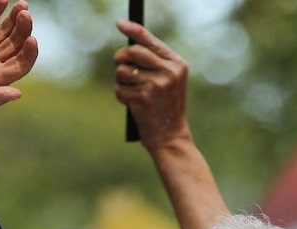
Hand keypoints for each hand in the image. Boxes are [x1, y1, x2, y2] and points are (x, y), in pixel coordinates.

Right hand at [0, 0, 37, 137]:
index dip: (29, 53)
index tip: (32, 40)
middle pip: (15, 45)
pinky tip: (3, 0)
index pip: (21, 64)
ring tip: (22, 5)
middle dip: (23, 30)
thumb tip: (17, 94)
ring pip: (4, 32)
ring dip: (14, 19)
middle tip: (26, 14)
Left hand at [114, 20, 190, 150]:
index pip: (150, 41)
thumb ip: (156, 63)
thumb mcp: (170, 82)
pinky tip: (132, 103)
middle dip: (120, 58)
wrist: (170, 137)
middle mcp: (168, 72)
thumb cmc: (166, 108)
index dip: (132, 30)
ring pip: (122, 72)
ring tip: (132, 91)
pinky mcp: (142, 99)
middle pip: (132, 52)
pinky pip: (120, 89)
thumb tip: (129, 46)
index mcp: (177, 64)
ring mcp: (155, 86)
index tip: (119, 23)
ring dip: (121, 81)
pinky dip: (122, 96)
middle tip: (120, 64)